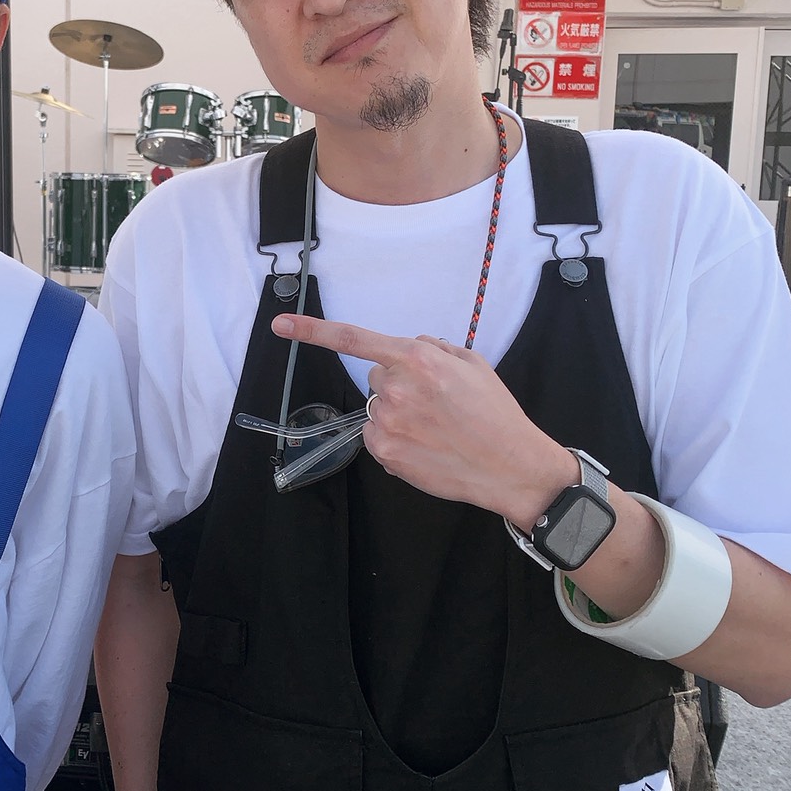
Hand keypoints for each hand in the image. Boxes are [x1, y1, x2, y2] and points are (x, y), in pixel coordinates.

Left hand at [271, 314, 574, 527]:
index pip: (354, 339)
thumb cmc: (495, 413)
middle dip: (398, 384)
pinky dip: (395, 439)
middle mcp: (395, 389)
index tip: (280, 325)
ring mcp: (386, 422)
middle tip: (434, 403)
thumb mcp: (472, 364)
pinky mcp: (383, 452)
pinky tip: (425, 445)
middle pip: (377, 377)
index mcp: (417, 359)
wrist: (510, 465)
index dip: (312, 331)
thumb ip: (434, 348)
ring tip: (436, 428)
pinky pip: (376, 435)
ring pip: (377, 408)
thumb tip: (409, 346)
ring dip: (398, 413)